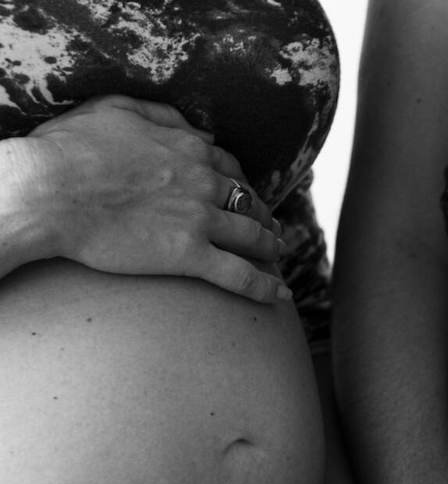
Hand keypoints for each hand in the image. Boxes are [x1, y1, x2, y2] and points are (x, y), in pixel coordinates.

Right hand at [27, 95, 289, 301]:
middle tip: (273, 229)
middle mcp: (204, 182)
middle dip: (265, 216)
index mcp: (189, 148)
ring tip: (279, 255)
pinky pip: (240, 275)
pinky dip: (265, 286)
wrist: (50, 191)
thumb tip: (196, 128)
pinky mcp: (190, 255)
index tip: (246, 196)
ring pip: (253, 237)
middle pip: (249, 202)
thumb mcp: (116, 110)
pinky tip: (281, 294)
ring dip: (271, 246)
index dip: (243, 184)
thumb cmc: (70, 149)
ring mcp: (201, 220)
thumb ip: (162, 115)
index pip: (231, 168)